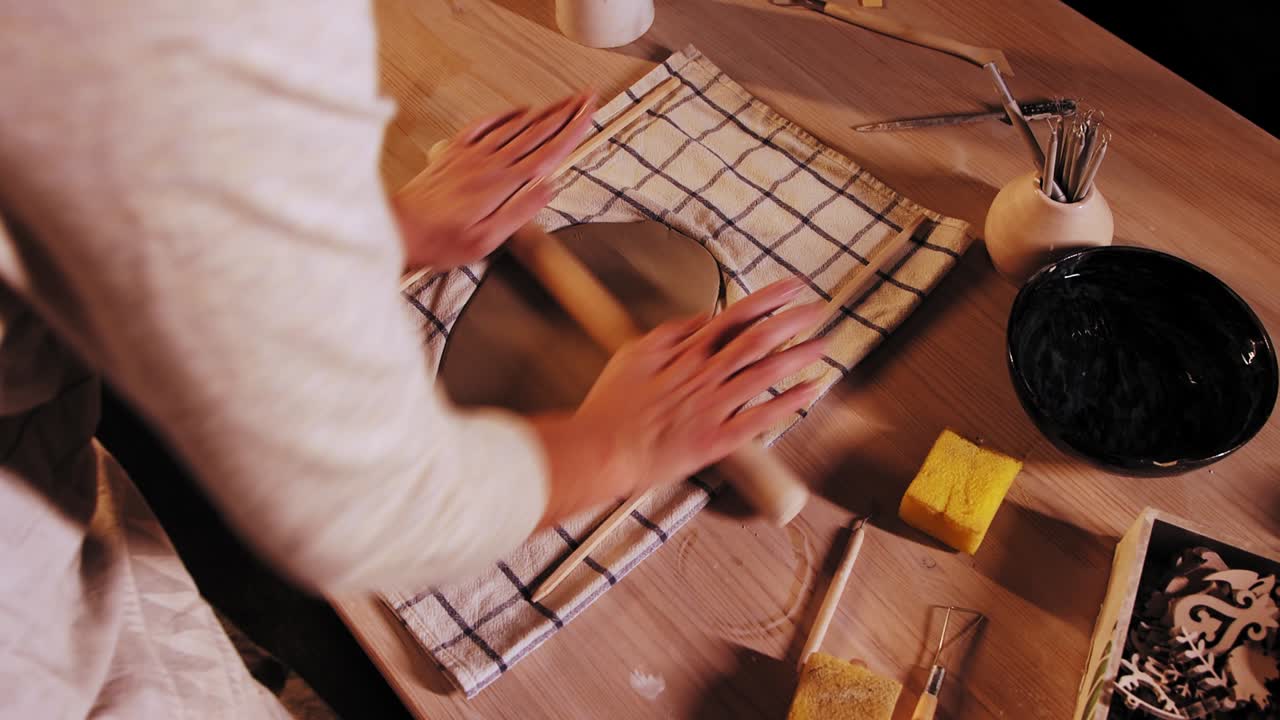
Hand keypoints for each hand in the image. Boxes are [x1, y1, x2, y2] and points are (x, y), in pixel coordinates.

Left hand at [393, 92, 595, 269]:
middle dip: (566, 112)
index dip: (572, 129)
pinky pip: (485, 125)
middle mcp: (489, 162)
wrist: (399, 228)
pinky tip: (519, 110)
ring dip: (544, 111)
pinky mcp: (455, 152)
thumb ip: (520, 211)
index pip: (548, 151)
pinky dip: (507, 114)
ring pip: (516, 125)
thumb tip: (548, 187)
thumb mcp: (487, 239)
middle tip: (587, 97)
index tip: (589, 112)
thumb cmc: (440, 240)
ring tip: (564, 101)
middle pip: (537, 131)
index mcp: (502, 183)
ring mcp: (471, 154)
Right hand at [533, 278, 828, 523]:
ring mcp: (712, 408)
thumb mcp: (632, 354)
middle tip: (819, 310)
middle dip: (793, 322)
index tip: (793, 288)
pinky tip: (811, 391)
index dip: (768, 300)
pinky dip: (788, 404)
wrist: (600, 450)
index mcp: (685, 354)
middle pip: (757, 340)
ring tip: (824, 344)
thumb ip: (671, 333)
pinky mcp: (715, 440)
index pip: (735, 317)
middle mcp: (703, 376)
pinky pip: (760, 419)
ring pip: (764, 374)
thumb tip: (704, 319)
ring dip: (798, 356)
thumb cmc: (611, 406)